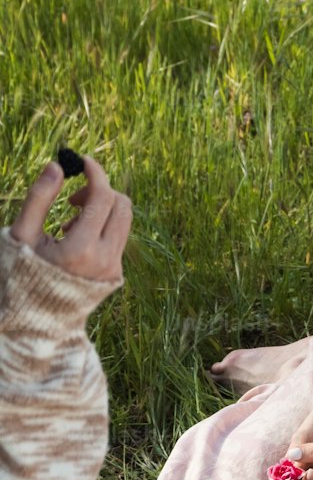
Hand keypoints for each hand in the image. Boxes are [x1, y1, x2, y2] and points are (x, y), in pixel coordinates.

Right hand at [10, 156, 130, 283]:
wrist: (34, 318)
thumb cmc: (21, 273)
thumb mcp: (22, 235)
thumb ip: (39, 199)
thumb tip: (58, 166)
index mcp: (80, 249)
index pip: (103, 196)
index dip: (96, 173)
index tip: (83, 161)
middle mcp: (104, 259)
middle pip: (121, 204)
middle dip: (100, 190)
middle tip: (72, 199)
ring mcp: (113, 268)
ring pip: (125, 219)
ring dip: (103, 208)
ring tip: (72, 220)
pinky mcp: (116, 273)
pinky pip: (120, 236)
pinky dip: (104, 225)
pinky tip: (77, 237)